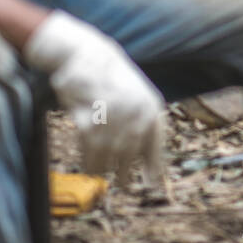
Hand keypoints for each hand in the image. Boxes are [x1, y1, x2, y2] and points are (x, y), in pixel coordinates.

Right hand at [23, 11, 165, 186]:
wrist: (89, 55)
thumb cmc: (114, 80)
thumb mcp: (136, 98)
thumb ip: (141, 123)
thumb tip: (143, 157)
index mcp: (151, 108)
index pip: (155, 144)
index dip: (154, 167)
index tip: (152, 185)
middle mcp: (135, 115)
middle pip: (130, 154)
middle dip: (126, 173)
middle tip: (123, 187)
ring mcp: (112, 120)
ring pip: (108, 156)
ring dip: (104, 169)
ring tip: (101, 177)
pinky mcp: (89, 122)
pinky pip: (90, 150)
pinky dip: (88, 161)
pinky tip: (88, 167)